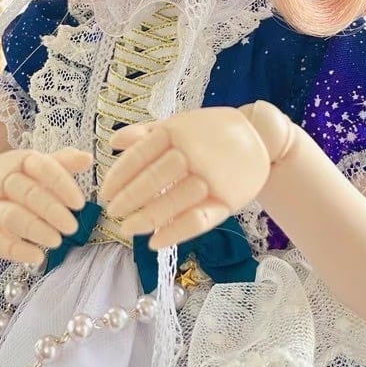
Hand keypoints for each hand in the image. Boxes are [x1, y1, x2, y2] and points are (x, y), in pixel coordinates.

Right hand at [0, 148, 92, 262]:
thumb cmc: (15, 176)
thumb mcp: (37, 165)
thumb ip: (63, 162)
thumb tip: (87, 159)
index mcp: (21, 162)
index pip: (42, 167)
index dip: (61, 184)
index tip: (79, 203)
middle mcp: (3, 181)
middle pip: (27, 193)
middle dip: (51, 210)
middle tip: (72, 227)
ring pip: (11, 216)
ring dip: (35, 229)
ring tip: (57, 241)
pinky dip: (16, 251)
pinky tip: (37, 257)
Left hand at [98, 107, 271, 248]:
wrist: (261, 136)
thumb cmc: (210, 131)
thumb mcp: (178, 124)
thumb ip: (145, 132)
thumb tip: (112, 142)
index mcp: (177, 131)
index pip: (140, 155)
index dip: (119, 176)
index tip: (104, 193)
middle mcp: (194, 153)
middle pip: (155, 178)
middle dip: (129, 198)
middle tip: (112, 213)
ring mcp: (212, 177)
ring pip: (175, 200)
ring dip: (148, 218)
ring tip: (127, 229)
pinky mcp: (227, 200)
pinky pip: (200, 219)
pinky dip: (177, 233)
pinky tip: (156, 242)